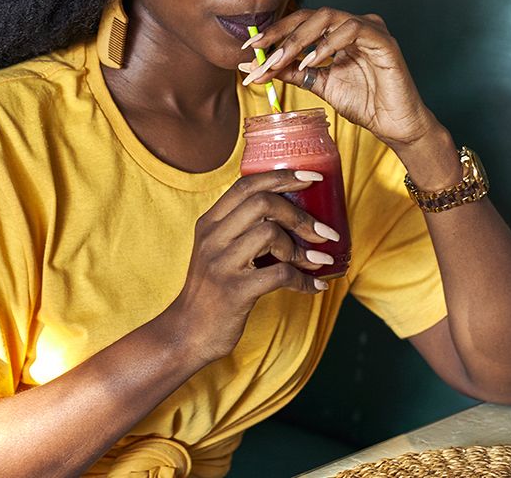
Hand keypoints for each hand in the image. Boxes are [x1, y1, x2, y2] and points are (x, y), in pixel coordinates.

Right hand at [169, 169, 337, 363]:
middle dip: (300, 215)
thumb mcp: (216, 251)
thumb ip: (241, 230)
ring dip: (300, 248)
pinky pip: (280, 275)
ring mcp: (222, 263)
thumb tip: (292, 217)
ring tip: (315, 262)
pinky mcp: (235, 291)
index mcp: (209, 223)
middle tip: (323, 233)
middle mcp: (213, 237)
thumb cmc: (211, 291)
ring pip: (270, 233)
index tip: (312, 178)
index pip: (246, 185)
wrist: (186, 333)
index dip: (282, 176)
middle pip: (262, 203)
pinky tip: (314, 286)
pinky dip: (303, 280)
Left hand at [239, 7, 437, 148]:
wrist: (394, 125)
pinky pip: (352, 30)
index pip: (301, 23)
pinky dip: (328, 43)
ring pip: (328, 17)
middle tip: (260, 52)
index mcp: (338, 34)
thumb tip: (255, 68)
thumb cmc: (364, 103)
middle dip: (281, 34)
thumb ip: (291, 72)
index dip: (274, 33)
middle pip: (311, 15)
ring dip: (300, 39)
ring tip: (282, 60)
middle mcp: (353, 26)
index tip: (250, 49)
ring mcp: (369, 29)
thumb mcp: (318, 85)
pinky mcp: (383, 40)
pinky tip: (312, 61)